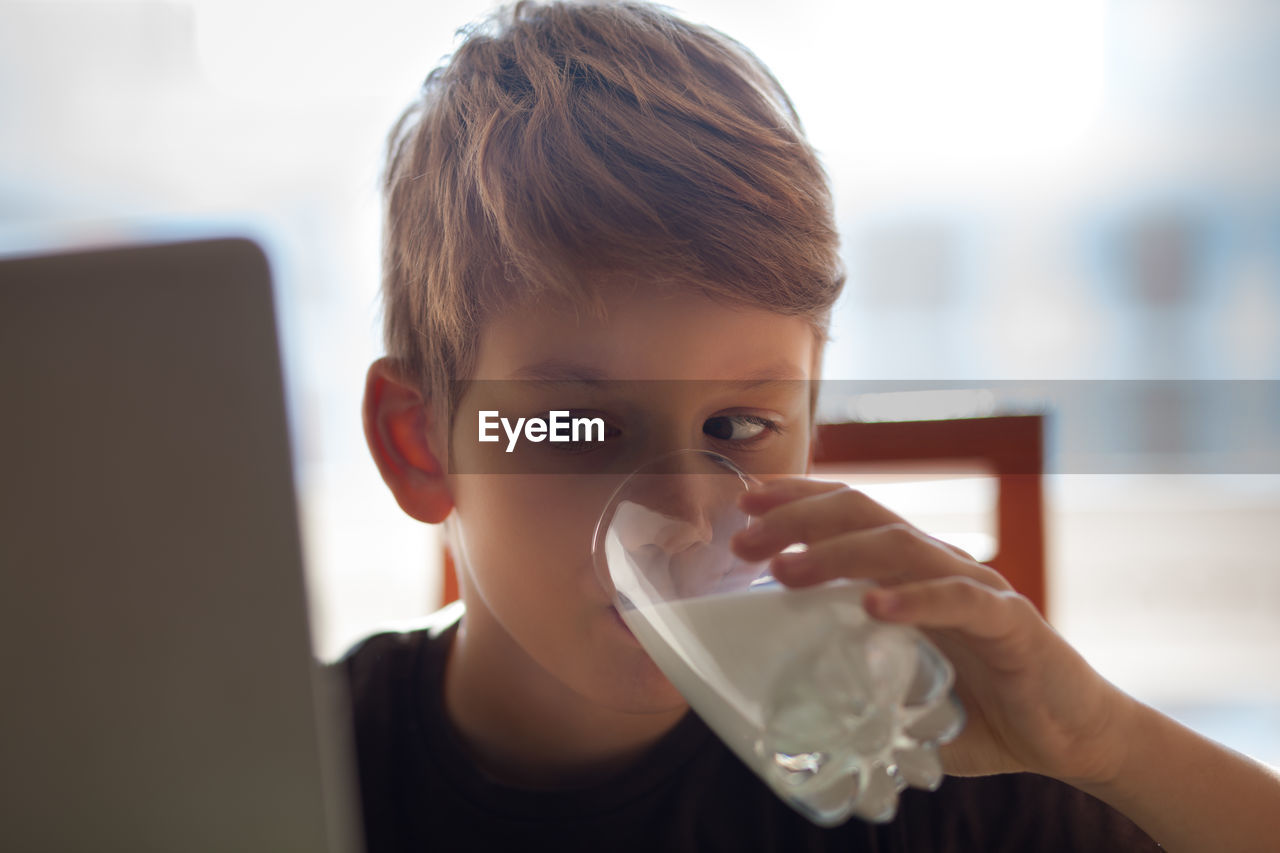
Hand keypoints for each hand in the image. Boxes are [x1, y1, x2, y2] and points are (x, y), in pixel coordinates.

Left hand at [730, 477, 1134, 786]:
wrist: (1071, 737)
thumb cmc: (979, 707)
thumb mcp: (898, 687)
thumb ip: (849, 679)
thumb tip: (779, 695)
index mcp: (911, 570)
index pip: (850, 512)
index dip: (797, 499)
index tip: (744, 504)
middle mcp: (939, 563)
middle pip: (864, 514)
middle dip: (798, 518)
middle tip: (745, 541)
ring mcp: (975, 587)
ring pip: (901, 545)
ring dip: (837, 553)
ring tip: (787, 570)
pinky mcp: (1009, 622)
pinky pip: (958, 600)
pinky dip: (914, 599)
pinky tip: (873, 607)